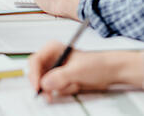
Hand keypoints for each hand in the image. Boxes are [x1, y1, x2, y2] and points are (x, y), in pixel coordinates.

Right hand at [28, 42, 142, 100]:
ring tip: (72, 84)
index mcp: (53, 48)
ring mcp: (55, 69)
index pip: (35, 61)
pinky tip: (74, 86)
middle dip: (44, 85)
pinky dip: (63, 91)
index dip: (34, 75)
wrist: (110, 72)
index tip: (38, 87)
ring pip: (44, 84)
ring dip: (58, 88)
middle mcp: (52, 58)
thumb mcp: (78, 70)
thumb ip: (61, 76)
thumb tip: (45, 83)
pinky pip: (53, 89)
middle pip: (36, 73)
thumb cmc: (97, 64)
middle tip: (48, 95)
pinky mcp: (60, 79)